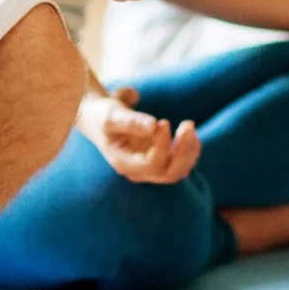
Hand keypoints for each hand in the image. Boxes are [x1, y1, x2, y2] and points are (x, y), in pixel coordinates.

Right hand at [78, 87, 200, 183]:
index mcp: (123, 163)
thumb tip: (153, 125)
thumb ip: (130, 121)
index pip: (151, 164)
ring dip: (189, 151)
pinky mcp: (158, 160)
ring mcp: (149, 168)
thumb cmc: (103, 115)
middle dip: (183, 151)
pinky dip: (189, 151)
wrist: (98, 117)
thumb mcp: (111, 115)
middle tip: (188, 124)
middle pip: (168, 174)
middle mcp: (138, 171)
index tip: (163, 121)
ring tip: (189, 126)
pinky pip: (180, 164)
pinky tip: (190, 132)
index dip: (162, 145)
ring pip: (178, 171)